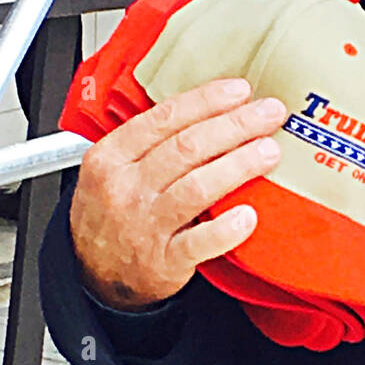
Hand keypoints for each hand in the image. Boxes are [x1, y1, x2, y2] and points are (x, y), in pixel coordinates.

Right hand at [70, 77, 287, 310]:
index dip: (207, 101)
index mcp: (111, 157)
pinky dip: (226, 229)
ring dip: (238, 165)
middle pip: (187, 148)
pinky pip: (198, 243)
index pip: (164, 118)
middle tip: (270, 113)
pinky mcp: (163, 262)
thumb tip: (214, 107)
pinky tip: (249, 215)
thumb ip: (153, 140)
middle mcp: (125, 189)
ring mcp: (143, 226)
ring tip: (270, 151)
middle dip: (235, 125)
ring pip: (196, 188)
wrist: (93, 274)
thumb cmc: (112, 213)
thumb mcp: (114, 168)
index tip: (241, 90)